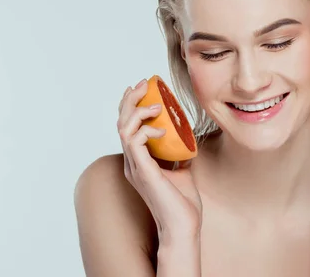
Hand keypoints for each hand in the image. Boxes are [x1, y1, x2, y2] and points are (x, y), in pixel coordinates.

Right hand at [117, 79, 202, 242]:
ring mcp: (134, 167)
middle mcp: (132, 162)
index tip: (142, 88)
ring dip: (137, 110)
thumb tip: (188, 138)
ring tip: (155, 103)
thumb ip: (180, 153)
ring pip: (123, 129)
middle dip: (130, 100)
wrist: (184, 226)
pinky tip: (163, 128)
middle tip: (143, 84)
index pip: (128, 127)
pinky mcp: (142, 171)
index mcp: (139, 161)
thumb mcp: (183, 169)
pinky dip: (147, 130)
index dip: (130, 105)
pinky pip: (135, 141)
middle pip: (121, 123)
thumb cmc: (183, 203)